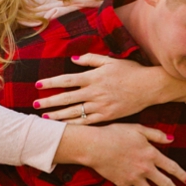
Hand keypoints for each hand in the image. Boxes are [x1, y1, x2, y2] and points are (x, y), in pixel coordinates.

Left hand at [34, 52, 185, 122]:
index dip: (51, 82)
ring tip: (45, 118)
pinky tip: (64, 126)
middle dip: (49, 102)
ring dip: (58, 115)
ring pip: (75, 112)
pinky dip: (75, 124)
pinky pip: (88, 122)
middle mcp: (95, 92)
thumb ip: (91, 60)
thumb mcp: (110, 61)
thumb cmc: (130, 71)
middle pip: (66, 98)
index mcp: (94, 77)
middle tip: (34, 105)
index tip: (38, 85)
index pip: (67, 80)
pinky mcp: (108, 116)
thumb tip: (73, 60)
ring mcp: (101, 105)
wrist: (150, 86)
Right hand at [54, 123, 185, 185]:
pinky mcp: (122, 184)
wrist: (95, 146)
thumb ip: (156, 135)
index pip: (172, 167)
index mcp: (151, 154)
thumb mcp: (138, 129)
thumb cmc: (115, 134)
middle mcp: (146, 169)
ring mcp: (134, 178)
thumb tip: (172, 139)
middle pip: (164, 183)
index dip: (182, 174)